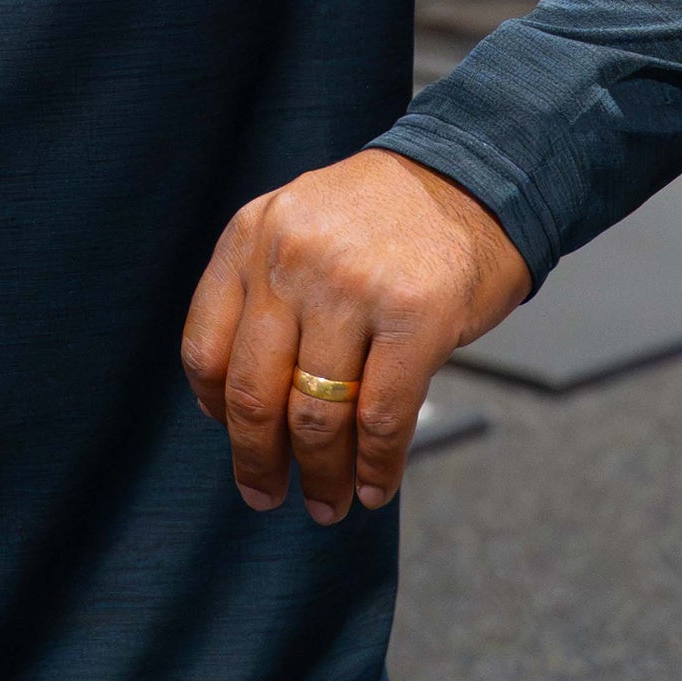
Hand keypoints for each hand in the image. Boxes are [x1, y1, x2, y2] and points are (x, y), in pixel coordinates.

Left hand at [181, 150, 530, 524]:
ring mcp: (353, 287)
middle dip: (257, 460)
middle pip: (253, 391)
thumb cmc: (383, 218)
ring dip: (321, 476)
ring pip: (315, 415)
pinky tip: (375, 488)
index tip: (231, 438)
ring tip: (328, 503)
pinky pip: (383, 418)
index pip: (205, 346)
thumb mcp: (298, 227)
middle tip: (264, 496)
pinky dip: (377, 468)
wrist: (475, 176)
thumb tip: (229, 407)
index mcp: (252, 235)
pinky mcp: (417, 317)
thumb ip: (263, 296)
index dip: (215, 409)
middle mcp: (292, 258)